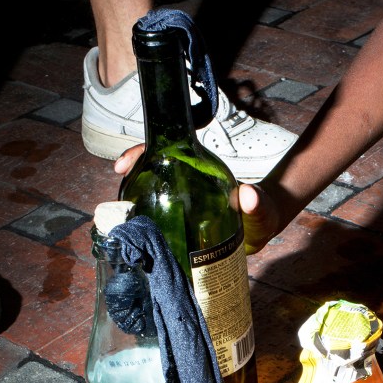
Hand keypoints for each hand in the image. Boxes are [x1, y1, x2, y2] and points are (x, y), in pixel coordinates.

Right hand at [116, 148, 297, 253]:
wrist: (263, 230)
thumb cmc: (262, 213)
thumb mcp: (261, 207)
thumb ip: (258, 203)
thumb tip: (249, 195)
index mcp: (202, 170)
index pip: (168, 150)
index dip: (144, 152)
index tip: (125, 164)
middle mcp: (189, 180)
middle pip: (152, 168)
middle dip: (131, 176)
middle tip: (119, 197)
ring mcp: (184, 198)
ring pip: (152, 190)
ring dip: (134, 199)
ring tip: (123, 216)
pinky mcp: (183, 218)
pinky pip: (160, 213)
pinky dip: (145, 220)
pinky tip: (138, 232)